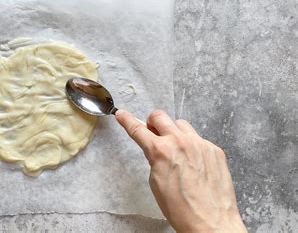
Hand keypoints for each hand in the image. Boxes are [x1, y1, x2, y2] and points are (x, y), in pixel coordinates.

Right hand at [116, 110, 245, 232]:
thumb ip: (153, 158)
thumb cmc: (181, 208)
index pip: (138, 129)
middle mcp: (180, 142)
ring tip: (175, 150)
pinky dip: (192, 145)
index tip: (122, 114)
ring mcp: (200, 144)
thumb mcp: (155, 181)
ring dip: (173, 132)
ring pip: (181, 124)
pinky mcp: (214, 150)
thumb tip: (154, 148)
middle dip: (152, 123)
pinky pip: (198, 138)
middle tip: (153, 134)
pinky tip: (193, 162)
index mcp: (161, 151)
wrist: (210, 221)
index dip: (127, 120)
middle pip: (160, 116)